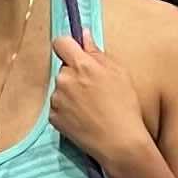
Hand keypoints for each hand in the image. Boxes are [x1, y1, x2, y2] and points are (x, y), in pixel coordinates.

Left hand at [46, 31, 153, 173]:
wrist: (119, 141)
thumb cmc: (124, 106)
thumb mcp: (118, 73)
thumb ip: (97, 52)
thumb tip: (84, 35)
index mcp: (81, 65)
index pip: (60, 43)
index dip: (67, 46)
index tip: (74, 53)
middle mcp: (64, 79)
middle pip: (63, 68)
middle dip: (74, 74)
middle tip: (93, 88)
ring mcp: (56, 99)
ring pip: (61, 88)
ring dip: (70, 93)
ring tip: (91, 107)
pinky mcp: (53, 117)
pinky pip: (58, 107)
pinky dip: (67, 110)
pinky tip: (83, 117)